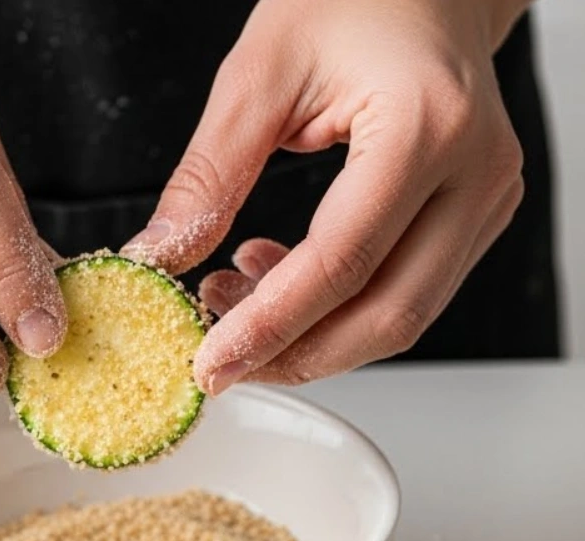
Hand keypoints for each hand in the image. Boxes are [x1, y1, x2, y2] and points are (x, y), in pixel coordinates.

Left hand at [122, 0, 527, 390]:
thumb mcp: (259, 73)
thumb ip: (208, 177)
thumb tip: (158, 258)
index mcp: (426, 125)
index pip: (341, 264)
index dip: (270, 327)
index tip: (211, 364)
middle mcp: (476, 171)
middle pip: (386, 315)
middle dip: (293, 354)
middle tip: (219, 357)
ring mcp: (487, 199)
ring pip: (401, 319)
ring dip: (312, 338)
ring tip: (233, 301)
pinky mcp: (478, 218)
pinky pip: (406, 294)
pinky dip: (337, 311)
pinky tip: (277, 280)